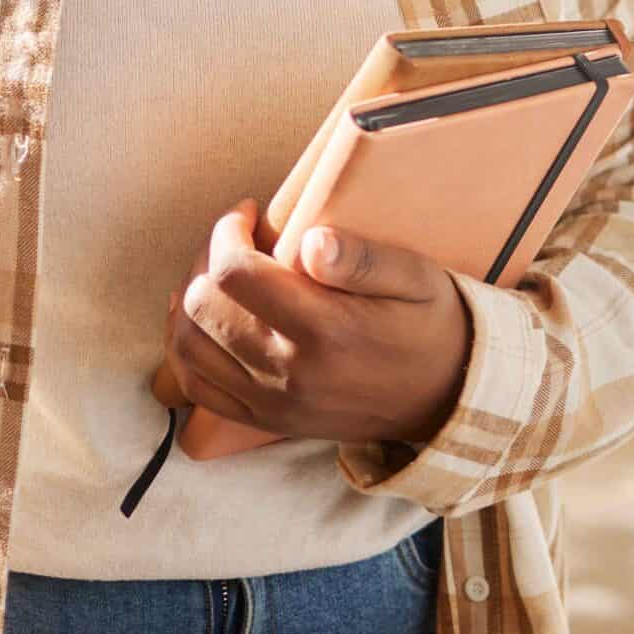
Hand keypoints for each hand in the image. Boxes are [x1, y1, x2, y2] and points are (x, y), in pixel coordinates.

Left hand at [163, 199, 472, 446]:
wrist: (446, 399)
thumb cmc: (430, 325)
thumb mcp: (417, 278)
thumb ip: (363, 258)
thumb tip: (309, 242)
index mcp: (327, 331)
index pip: (235, 273)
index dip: (228, 231)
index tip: (251, 212)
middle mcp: (290, 373)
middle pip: (201, 305)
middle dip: (206, 258)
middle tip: (237, 240)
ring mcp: (273, 403)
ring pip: (188, 346)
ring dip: (190, 301)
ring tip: (221, 275)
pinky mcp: (265, 422)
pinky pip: (197, 388)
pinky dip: (189, 348)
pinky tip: (212, 319)